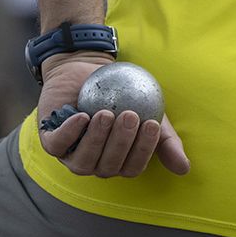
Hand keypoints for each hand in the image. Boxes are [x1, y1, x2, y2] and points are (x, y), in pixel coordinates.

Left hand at [37, 53, 189, 177]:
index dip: (142, 149)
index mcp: (119, 163)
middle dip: (121, 143)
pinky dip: (70, 134)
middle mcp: (96, 164)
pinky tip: (83, 117)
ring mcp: (72, 155)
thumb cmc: (124, 95)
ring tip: (107, 114)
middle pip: (109, 166)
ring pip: (83, 163)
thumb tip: (184, 169)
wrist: (89, 68)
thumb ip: (167, 142)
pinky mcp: (51, 141)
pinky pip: (58, 146)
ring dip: (97, 140)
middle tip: (130, 115)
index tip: (151, 123)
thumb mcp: (152, 115)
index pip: (132, 167)